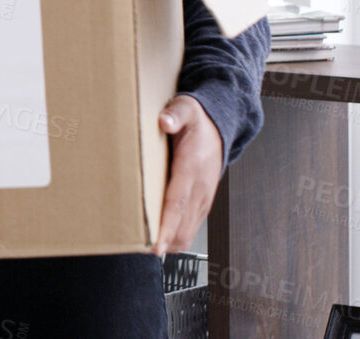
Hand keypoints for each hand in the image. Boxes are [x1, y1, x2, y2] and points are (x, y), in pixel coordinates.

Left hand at [153, 93, 222, 257]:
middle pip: (182, 225)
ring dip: (170, 242)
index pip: (178, 202)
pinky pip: (190, 226)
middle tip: (140, 250)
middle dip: (164, 242)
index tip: (156, 245)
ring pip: (188, 231)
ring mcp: (203, 198)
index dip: (167, 227)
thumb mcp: (187, 109)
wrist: (220, 128)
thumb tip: (165, 121)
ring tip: (145, 248)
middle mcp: (200, 188)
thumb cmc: (198, 121)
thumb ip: (176, 114)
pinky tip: (161, 240)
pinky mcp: (202, 202)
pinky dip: (176, 237)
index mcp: (192, 168)